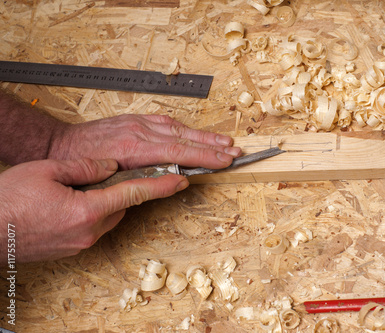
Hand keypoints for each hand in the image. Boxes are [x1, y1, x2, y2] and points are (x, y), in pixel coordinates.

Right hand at [0, 158, 188, 262]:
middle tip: (111, 174)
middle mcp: (90, 231)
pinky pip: (96, 226)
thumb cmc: (9, 202)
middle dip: (123, 188)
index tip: (181, 180)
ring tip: (82, 189)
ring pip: (110, 216)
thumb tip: (110, 165)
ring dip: (107, 201)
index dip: (161, 185)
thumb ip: (85, 166)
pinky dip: (96, 212)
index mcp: (87, 210)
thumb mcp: (47, 171)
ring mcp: (82, 243)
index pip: (135, 193)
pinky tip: (76, 203)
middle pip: (123, 204)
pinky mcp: (74, 248)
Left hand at [49, 114, 241, 169]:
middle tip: (235, 151)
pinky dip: (184, 128)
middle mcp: (139, 131)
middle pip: (184, 138)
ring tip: (225, 142)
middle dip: (212, 146)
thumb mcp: (110, 180)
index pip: (179, 151)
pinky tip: (196, 133)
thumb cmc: (80, 165)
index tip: (225, 160)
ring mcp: (138, 123)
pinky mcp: (135, 119)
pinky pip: (165, 121)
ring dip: (204, 136)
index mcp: (134, 148)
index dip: (205, 156)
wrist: (60, 145)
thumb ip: (143, 180)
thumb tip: (172, 181)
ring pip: (178, 128)